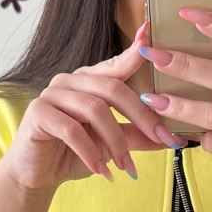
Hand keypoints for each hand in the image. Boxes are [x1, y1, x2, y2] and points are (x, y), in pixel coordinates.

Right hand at [0, 23, 175, 192]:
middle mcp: (70, 81)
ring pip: (94, 110)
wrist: (38, 175)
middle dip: (140, 116)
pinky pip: (71, 129)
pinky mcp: (38, 112)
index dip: (133, 52)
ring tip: (125, 165)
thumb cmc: (72, 154)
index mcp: (89, 81)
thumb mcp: (111, 145)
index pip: (115, 65)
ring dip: (116, 141)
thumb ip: (137, 137)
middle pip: (112, 88)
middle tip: (160, 139)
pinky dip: (91, 152)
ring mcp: (52, 94)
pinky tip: (101, 170)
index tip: (150, 35)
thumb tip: (173, 139)